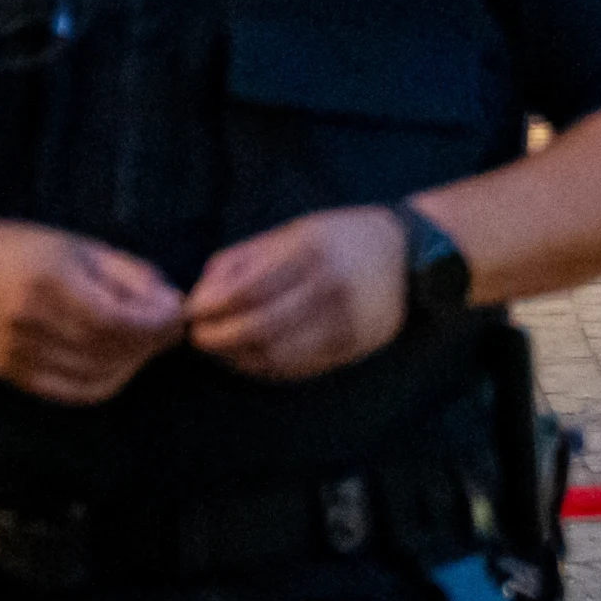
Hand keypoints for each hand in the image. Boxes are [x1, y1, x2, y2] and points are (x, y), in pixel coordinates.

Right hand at [0, 226, 185, 405]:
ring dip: (133, 365)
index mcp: (49, 281)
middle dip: (150, 344)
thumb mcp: (84, 249)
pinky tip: (118, 364)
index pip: (115, 320)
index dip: (155, 325)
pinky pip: (73, 393)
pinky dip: (106, 383)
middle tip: (168, 332)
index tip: (177, 317)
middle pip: (108, 350)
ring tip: (144, 345)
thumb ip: (132, 277)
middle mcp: (29, 320)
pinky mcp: (11, 375)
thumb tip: (174, 306)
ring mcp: (17, 353)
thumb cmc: (30, 251)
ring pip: (95, 377)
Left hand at [185, 206, 411, 381]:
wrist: (410, 257)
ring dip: (237, 358)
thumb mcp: (294, 232)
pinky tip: (251, 359)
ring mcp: (344, 322)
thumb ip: (245, 258)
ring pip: (276, 354)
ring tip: (220, 351)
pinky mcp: (353, 347)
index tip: (190, 313)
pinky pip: (299, 368)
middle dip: (218, 338)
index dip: (211, 308)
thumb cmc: (342, 238)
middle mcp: (330, 289)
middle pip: (258, 328)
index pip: (246, 291)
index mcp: (312, 252)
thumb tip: (201, 295)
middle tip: (198, 338)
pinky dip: (266, 368)